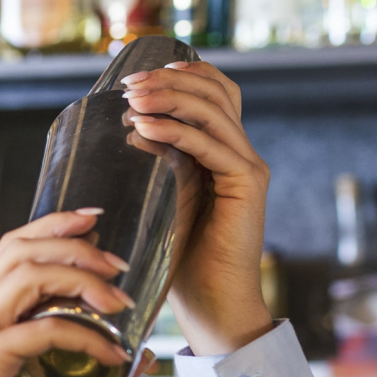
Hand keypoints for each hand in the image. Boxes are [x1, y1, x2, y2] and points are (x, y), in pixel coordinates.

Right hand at [0, 211, 158, 376]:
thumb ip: (87, 374)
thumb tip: (138, 357)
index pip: (12, 247)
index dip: (54, 224)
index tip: (95, 220)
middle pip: (21, 249)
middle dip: (76, 246)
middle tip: (119, 265)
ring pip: (27, 275)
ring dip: (81, 280)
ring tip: (119, 302)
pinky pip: (40, 330)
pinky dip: (83, 335)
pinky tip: (112, 355)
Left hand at [120, 62, 273, 355]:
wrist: (211, 302)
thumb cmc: (182, 257)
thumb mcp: (163, 197)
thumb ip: (157, 162)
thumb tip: (127, 126)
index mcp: (225, 151)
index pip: (216, 92)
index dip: (182, 74)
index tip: (138, 76)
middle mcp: (241, 152)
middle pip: (216, 92)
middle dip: (170, 80)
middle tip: (129, 84)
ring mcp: (248, 167)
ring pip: (214, 111)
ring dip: (170, 98)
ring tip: (132, 100)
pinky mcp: (247, 185)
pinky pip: (210, 146)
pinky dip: (176, 132)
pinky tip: (145, 129)